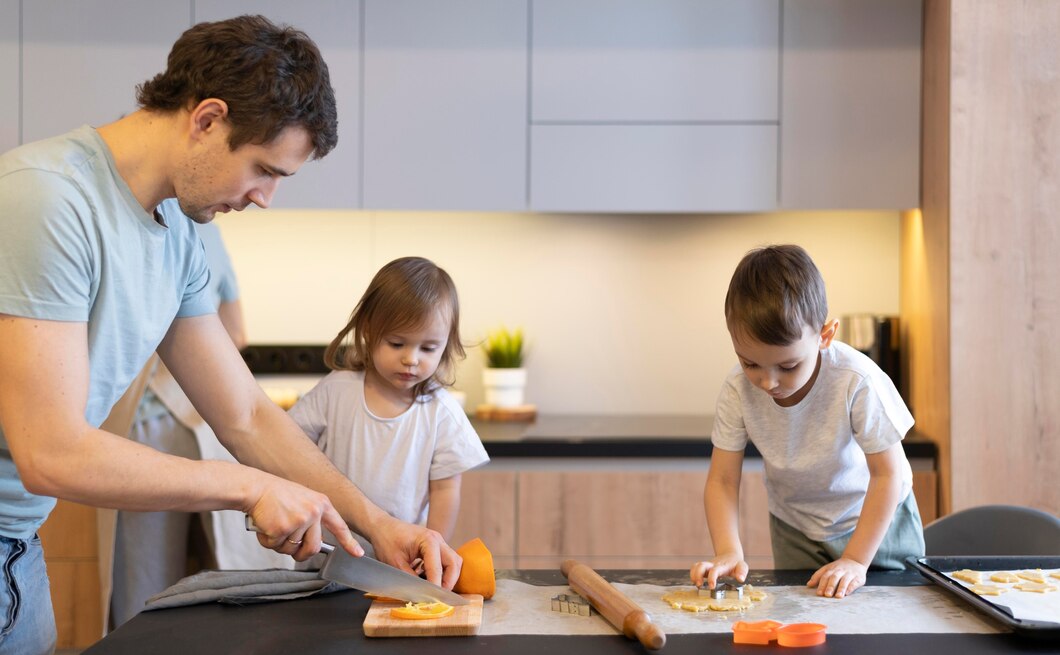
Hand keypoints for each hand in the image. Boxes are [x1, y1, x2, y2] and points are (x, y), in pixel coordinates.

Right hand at [247, 475, 362, 561]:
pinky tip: (265, 526)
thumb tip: (317, 543)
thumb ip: (313, 518)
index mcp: (321, 504)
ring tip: (274, 526)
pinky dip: (267, 541)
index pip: (339, 526)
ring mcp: (298, 521)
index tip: (357, 553)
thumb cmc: (277, 495)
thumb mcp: (304, 500)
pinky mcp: (282, 529)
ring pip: (291, 549)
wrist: (257, 488)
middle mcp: (313, 512)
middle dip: (301, 554)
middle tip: (292, 550)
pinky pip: (275, 546)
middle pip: (313, 548)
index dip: (349, 542)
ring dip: (280, 544)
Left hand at [369, 515, 462, 588]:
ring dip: (448, 576)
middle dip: (449, 581)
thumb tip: (421, 594)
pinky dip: (442, 571)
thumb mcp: (395, 563)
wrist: (382, 527)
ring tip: (435, 589)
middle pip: (454, 562)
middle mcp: (437, 539)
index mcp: (428, 540)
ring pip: (453, 561)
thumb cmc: (387, 541)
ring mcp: (438, 541)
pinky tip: (430, 579)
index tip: (432, 600)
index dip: (435, 585)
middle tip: (438, 596)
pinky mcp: (435, 545)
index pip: (437, 567)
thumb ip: (410, 578)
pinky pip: (445, 560)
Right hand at [690, 552, 747, 588]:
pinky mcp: (704, 568)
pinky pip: (694, 568)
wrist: (730, 555)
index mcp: (722, 566)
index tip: (711, 587)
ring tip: (696, 584)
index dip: (711, 578)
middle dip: (697, 575)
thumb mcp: (742, 566)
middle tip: (699, 585)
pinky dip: (692, 574)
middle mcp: (712, 565)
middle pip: (701, 566)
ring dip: (693, 575)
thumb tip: (741, 579)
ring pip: (696, 566)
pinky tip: (695, 582)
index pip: (714, 571)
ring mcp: (707, 566)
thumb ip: (742, 572)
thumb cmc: (736, 563)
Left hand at [807, 557, 866, 597]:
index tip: (818, 593)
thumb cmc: (838, 568)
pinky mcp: (858, 577)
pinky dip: (850, 588)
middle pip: (834, 578)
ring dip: (841, 588)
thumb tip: (808, 585)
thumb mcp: (827, 569)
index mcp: (831, 569)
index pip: (824, 576)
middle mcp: (839, 570)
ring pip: (844, 580)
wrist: (855, 560)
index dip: (821, 584)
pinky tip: (847, 593)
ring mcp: (849, 573)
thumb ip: (818, 576)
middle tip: (827, 595)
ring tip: (838, 596)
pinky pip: (854, 582)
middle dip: (830, 586)